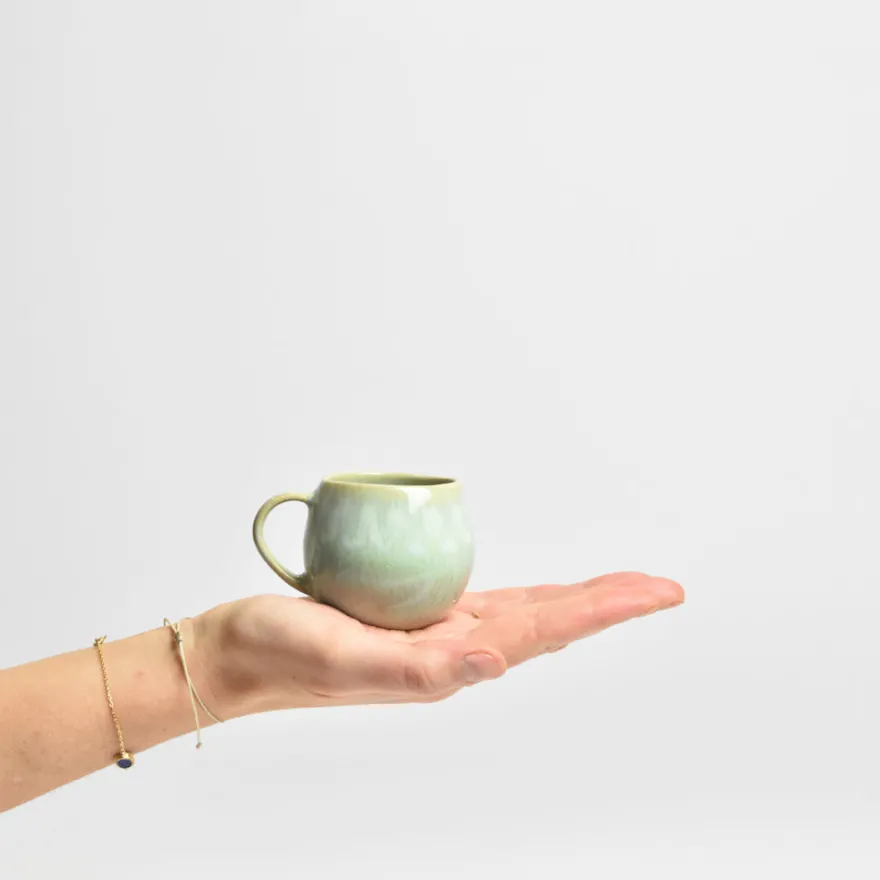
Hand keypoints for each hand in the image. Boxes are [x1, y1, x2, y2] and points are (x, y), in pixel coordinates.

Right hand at [194, 572, 683, 716]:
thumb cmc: (282, 656)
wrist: (243, 656)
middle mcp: (452, 650)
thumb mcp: (341, 657)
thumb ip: (417, 670)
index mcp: (447, 663)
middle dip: (608, 602)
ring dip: (576, 599)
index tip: (658, 591)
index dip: (604, 606)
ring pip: (526, 613)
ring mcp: (435, 634)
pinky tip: (540, 593)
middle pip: (550, 620)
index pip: (545, 628)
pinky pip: (487, 603)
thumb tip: (495, 662)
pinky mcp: (414, 619)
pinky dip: (528, 595)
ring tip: (618, 590)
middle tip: (663, 587)